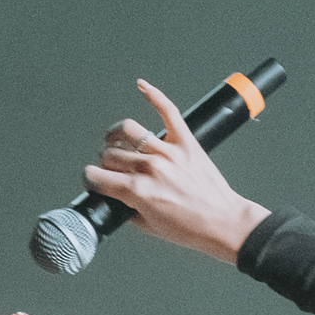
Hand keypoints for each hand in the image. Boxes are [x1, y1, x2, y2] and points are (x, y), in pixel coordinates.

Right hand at [81, 81, 267, 265]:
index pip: (98, 176)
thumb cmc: (192, 228)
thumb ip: (127, 208)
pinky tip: (142, 86)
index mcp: (138, 191)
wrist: (223, 223)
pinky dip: (154, 95)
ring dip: (117, 135)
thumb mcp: (149, 226)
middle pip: (111, 154)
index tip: (93, 179)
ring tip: (119, 140)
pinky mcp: (186, 142)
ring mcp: (168, 152)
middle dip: (106, 162)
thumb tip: (116, 195)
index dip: (91, 179)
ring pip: (129, 130)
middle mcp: (150, 168)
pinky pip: (168, 110)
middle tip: (112, 167)